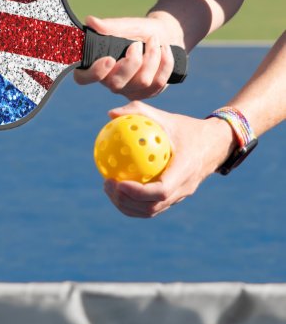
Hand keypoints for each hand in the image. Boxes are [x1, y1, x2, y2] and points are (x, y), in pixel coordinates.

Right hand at [74, 14, 183, 99]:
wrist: (165, 35)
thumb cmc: (140, 31)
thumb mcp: (127, 25)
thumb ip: (110, 26)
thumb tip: (90, 21)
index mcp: (98, 65)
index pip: (83, 78)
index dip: (94, 73)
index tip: (109, 59)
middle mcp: (110, 81)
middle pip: (116, 84)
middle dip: (132, 62)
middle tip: (137, 44)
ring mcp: (129, 90)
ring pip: (142, 82)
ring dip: (152, 57)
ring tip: (154, 41)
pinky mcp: (148, 93)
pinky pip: (158, 83)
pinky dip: (165, 62)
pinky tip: (165, 50)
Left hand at [103, 101, 236, 217]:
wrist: (215, 144)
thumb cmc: (187, 128)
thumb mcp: (166, 117)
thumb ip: (139, 112)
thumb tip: (111, 114)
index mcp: (185, 170)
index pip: (161, 190)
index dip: (138, 192)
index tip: (118, 182)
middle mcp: (184, 188)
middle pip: (152, 207)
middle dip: (126, 201)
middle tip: (107, 184)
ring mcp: (180, 196)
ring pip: (151, 211)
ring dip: (127, 205)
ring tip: (109, 188)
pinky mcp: (175, 198)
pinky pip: (152, 206)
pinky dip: (133, 203)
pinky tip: (118, 187)